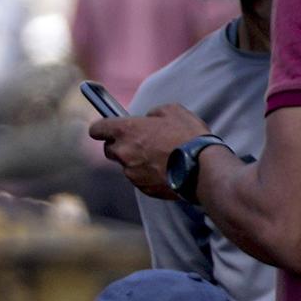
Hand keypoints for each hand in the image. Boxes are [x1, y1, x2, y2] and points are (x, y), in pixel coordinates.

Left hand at [91, 101, 208, 197]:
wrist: (203, 168)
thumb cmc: (188, 136)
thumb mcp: (172, 111)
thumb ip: (153, 114)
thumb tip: (148, 119)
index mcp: (126, 131)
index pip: (97, 129)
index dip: (101, 128)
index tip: (106, 128)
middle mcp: (124, 153)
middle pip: (110, 150)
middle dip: (120, 146)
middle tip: (139, 142)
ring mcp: (132, 173)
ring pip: (126, 166)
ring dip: (136, 161)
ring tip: (159, 157)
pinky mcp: (143, 189)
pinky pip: (139, 180)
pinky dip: (148, 175)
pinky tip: (165, 170)